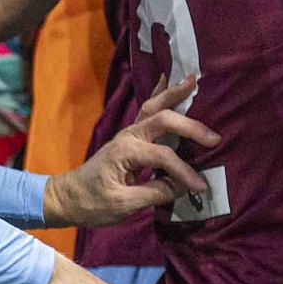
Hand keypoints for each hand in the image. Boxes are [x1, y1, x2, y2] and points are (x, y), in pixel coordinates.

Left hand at [45, 74, 220, 226]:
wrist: (68, 198)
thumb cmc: (92, 204)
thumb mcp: (123, 205)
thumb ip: (156, 193)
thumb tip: (185, 186)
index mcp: (126, 152)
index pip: (163, 156)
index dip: (184, 171)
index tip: (201, 186)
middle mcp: (129, 136)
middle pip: (163, 120)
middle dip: (190, 126)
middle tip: (214, 137)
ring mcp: (129, 132)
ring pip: (154, 106)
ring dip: (174, 94)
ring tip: (193, 80)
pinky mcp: (130, 136)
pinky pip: (148, 109)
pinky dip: (160, 93)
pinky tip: (167, 78)